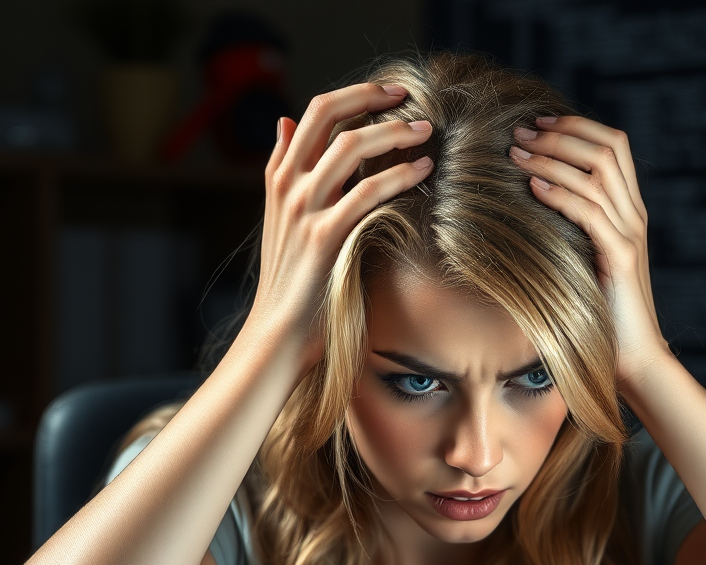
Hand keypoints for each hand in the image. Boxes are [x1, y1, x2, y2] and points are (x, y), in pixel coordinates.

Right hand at [244, 83, 433, 376]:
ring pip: (350, 146)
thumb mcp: (280, 218)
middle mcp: (288, 185)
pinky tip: (422, 171)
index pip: (315, 112)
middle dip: (373, 98)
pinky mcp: (324, 237)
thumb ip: (285, 171)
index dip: (355, 94)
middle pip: (328, 114)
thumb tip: (285, 123)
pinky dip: (399, 175)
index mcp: (280, 177)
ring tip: (426, 132)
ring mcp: (304, 209)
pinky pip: (366, 192)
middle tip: (412, 98)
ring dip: (394, 132)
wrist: (279, 330)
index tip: (389, 92)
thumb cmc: (291, 281)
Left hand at [509, 116, 667, 391]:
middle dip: (562, 133)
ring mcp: (630, 234)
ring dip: (553, 158)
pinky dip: (561, 195)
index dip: (575, 127)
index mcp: (628, 211)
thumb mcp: (584, 260)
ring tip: (518, 155)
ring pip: (597, 173)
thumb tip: (530, 204)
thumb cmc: (601, 313)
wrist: (633, 356)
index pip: (612, 145)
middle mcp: (634, 215)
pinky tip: (534, 188)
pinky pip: (591, 213)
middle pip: (608, 147)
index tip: (536, 126)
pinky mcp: (621, 258)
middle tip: (521, 134)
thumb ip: (570, 230)